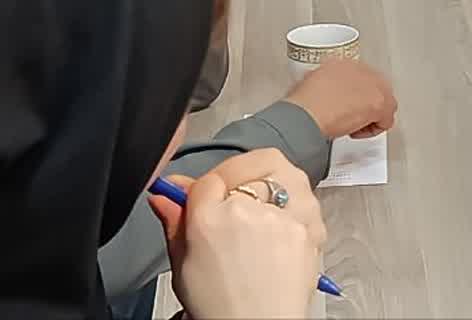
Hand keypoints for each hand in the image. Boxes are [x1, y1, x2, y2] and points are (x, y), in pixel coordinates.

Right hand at [151, 150, 325, 319]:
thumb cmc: (220, 307)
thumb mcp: (182, 266)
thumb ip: (175, 222)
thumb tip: (162, 194)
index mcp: (209, 220)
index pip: (207, 178)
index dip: (206, 186)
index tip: (208, 197)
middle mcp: (247, 211)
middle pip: (246, 166)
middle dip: (238, 175)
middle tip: (233, 196)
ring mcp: (282, 217)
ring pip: (279, 173)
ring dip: (268, 183)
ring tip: (260, 207)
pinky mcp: (309, 226)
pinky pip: (303, 196)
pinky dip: (292, 204)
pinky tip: (279, 226)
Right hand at [286, 58, 397, 139]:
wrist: (307, 113)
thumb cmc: (302, 104)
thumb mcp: (307, 84)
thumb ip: (320, 83)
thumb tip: (322, 92)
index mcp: (343, 62)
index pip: (358, 78)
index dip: (353, 95)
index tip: (346, 105)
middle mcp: (361, 68)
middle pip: (374, 88)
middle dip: (365, 103)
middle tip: (352, 117)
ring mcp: (373, 83)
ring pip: (384, 102)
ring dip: (371, 116)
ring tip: (353, 125)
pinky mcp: (380, 102)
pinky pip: (386, 120)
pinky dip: (373, 129)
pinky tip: (356, 131)